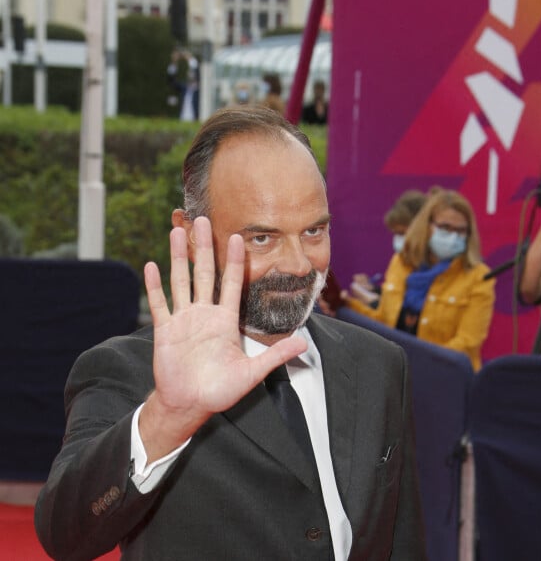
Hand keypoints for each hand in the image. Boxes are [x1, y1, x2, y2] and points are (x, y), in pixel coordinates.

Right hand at [140, 217, 306, 460]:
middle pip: (204, 273)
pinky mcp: (165, 330)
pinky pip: (159, 304)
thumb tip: (304, 343)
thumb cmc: (220, 391)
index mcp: (225, 320)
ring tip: (176, 231)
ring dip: (178, 257)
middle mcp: (205, 314)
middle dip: (204, 247)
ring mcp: (184, 320)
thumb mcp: (252, 373)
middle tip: (203, 220)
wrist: (190, 404)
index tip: (237, 237)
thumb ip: (275, 356)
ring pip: (181, 281)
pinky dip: (154, 286)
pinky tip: (151, 265)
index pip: (232, 283)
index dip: (236, 261)